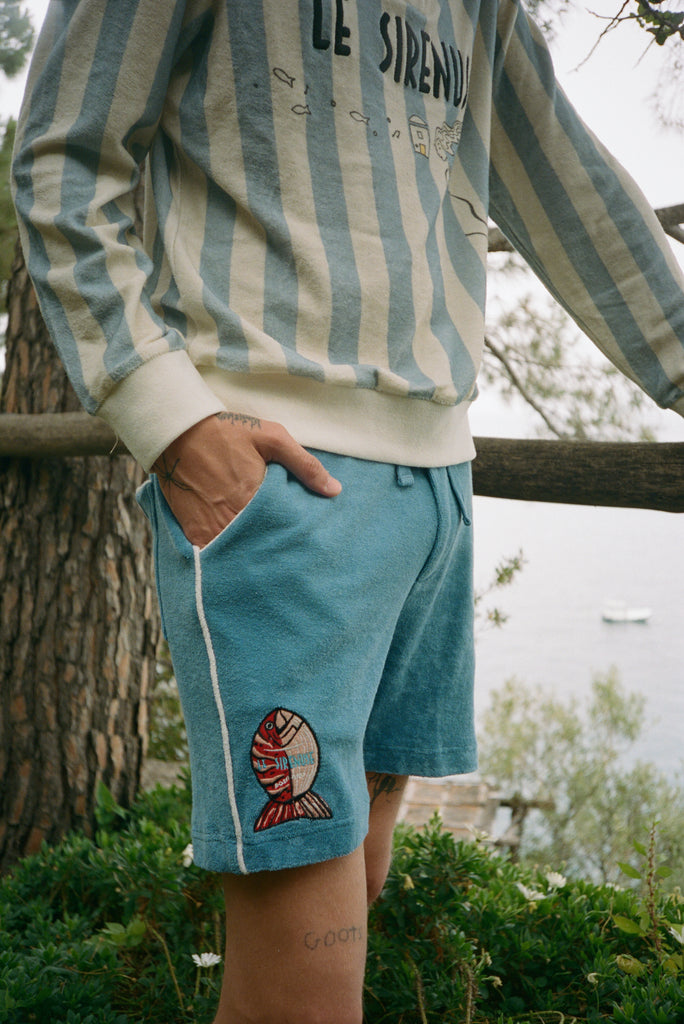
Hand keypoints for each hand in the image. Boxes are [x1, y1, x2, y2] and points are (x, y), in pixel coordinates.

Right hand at [151, 412, 340, 546]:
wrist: (176, 433)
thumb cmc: (227, 433)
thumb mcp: (272, 438)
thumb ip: (305, 465)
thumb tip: (334, 490)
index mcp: (254, 499)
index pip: (282, 533)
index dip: (293, 539)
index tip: (302, 543)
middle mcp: (231, 519)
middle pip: (259, 549)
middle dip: (273, 552)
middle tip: (289, 558)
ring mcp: (209, 529)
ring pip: (237, 555)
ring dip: (250, 556)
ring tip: (265, 560)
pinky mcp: (193, 532)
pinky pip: (212, 554)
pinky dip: (225, 556)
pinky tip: (238, 555)